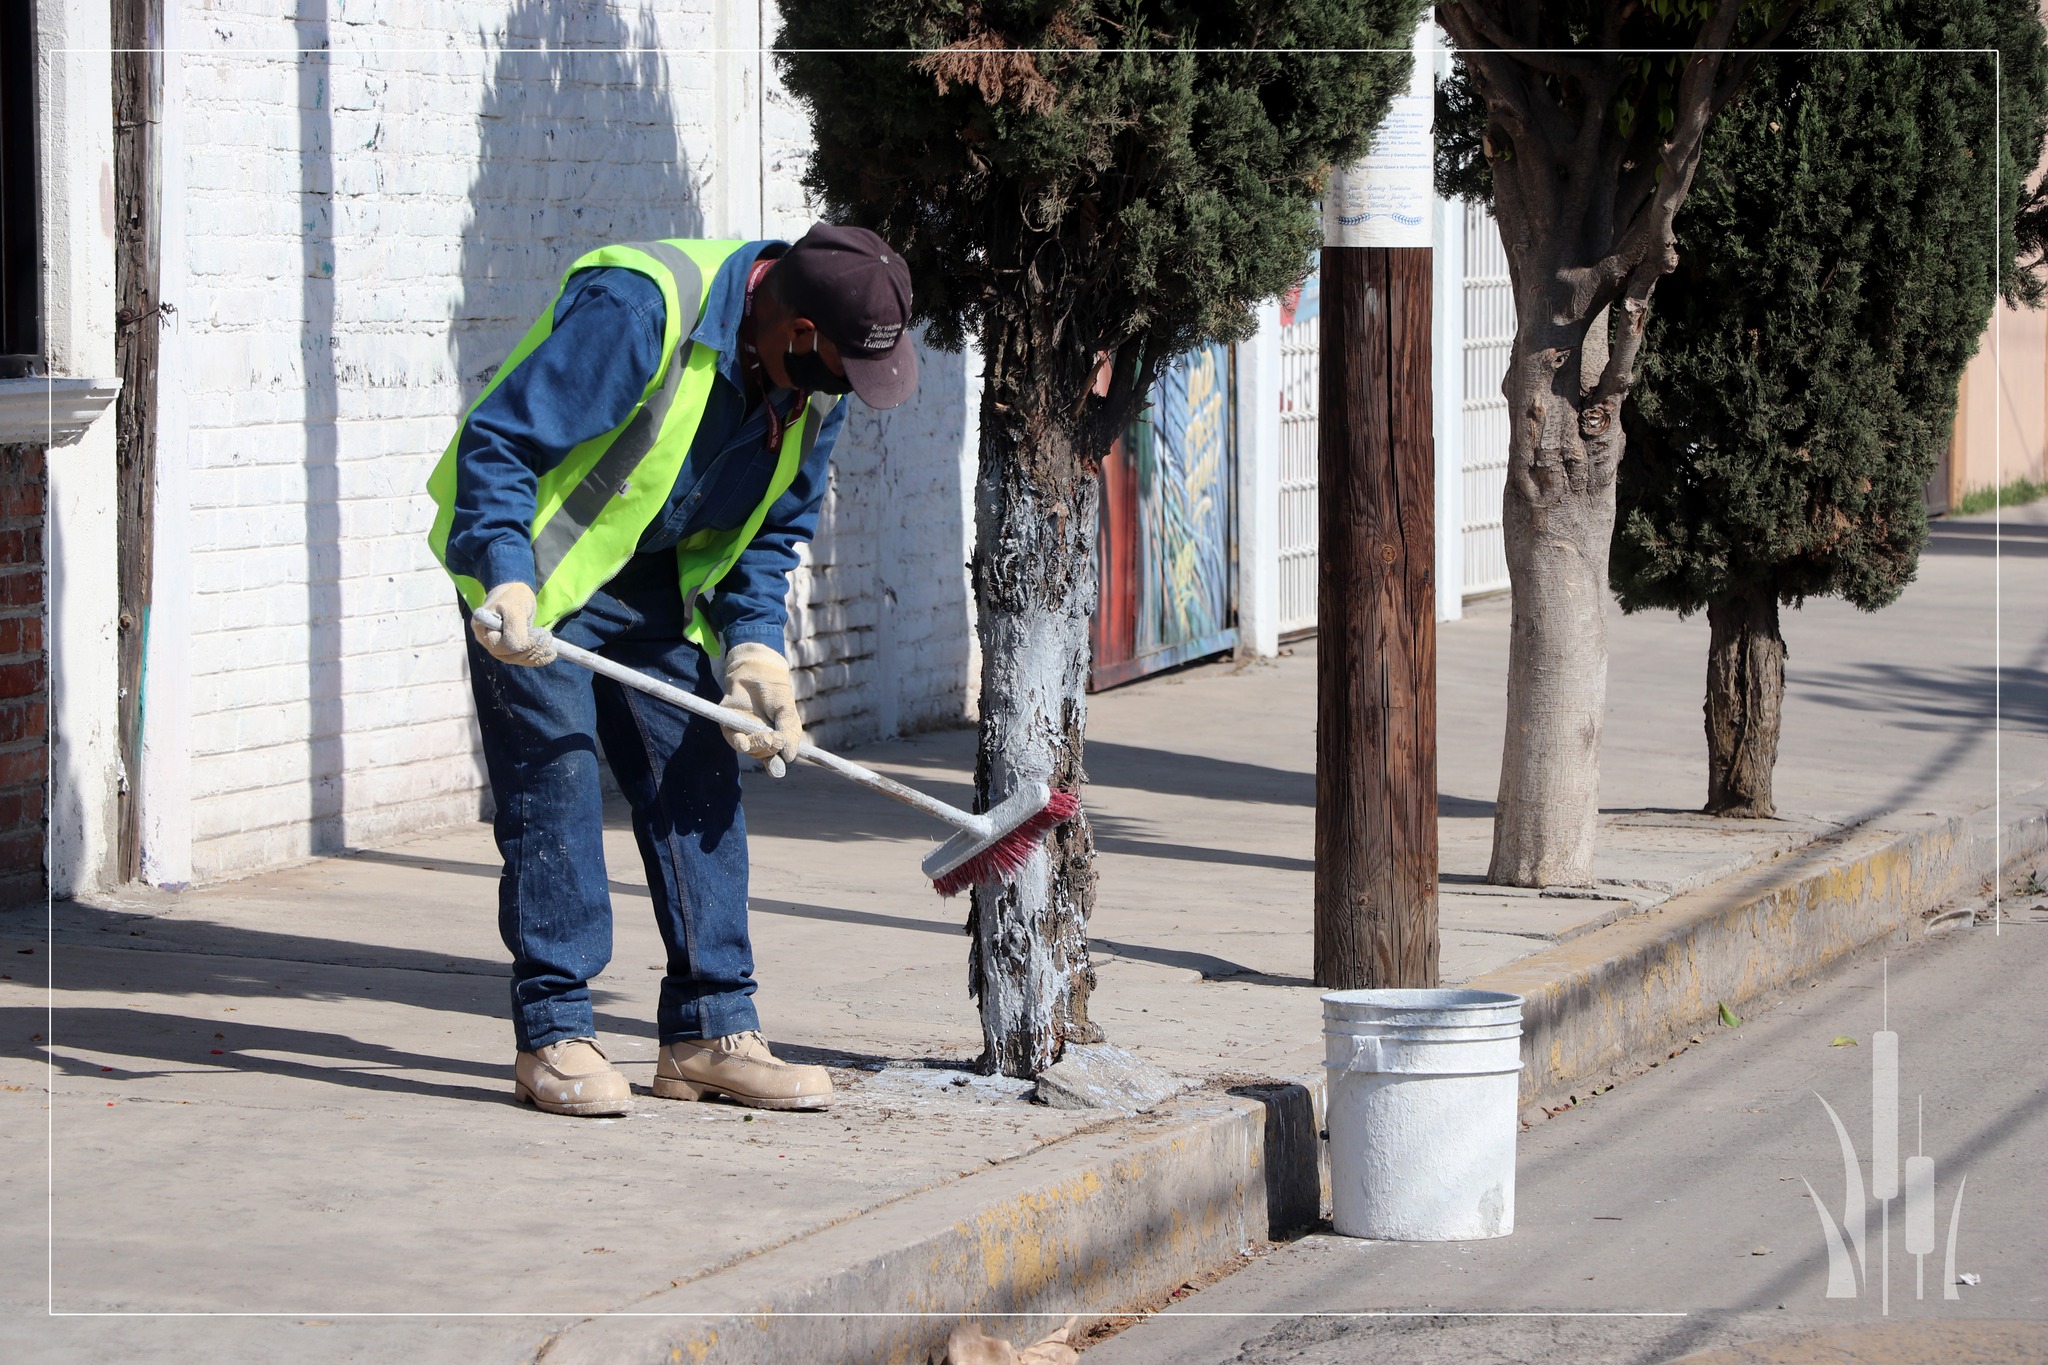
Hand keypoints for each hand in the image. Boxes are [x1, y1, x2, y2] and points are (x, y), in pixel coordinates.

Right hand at [471, 582, 556, 666]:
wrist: (514, 596)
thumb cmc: (513, 596)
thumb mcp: (515, 605)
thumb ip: (514, 625)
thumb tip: (517, 646)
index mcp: (482, 627)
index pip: (506, 646)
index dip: (526, 642)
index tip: (540, 631)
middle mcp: (485, 640)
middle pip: (509, 655)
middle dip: (533, 648)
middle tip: (547, 636)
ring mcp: (495, 647)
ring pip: (517, 659)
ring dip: (537, 653)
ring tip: (549, 642)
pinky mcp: (506, 651)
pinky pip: (521, 661)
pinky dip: (537, 659)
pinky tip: (550, 653)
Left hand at [719, 642, 803, 764]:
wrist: (759, 671)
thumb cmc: (776, 693)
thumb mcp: (788, 712)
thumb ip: (789, 733)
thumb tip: (789, 757)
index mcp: (773, 739)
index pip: (774, 758)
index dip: (775, 766)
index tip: (778, 770)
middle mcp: (757, 738)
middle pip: (762, 755)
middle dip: (769, 750)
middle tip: (776, 739)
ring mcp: (742, 731)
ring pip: (748, 749)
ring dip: (756, 746)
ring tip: (766, 737)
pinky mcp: (727, 723)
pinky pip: (731, 737)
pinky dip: (738, 741)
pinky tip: (743, 740)